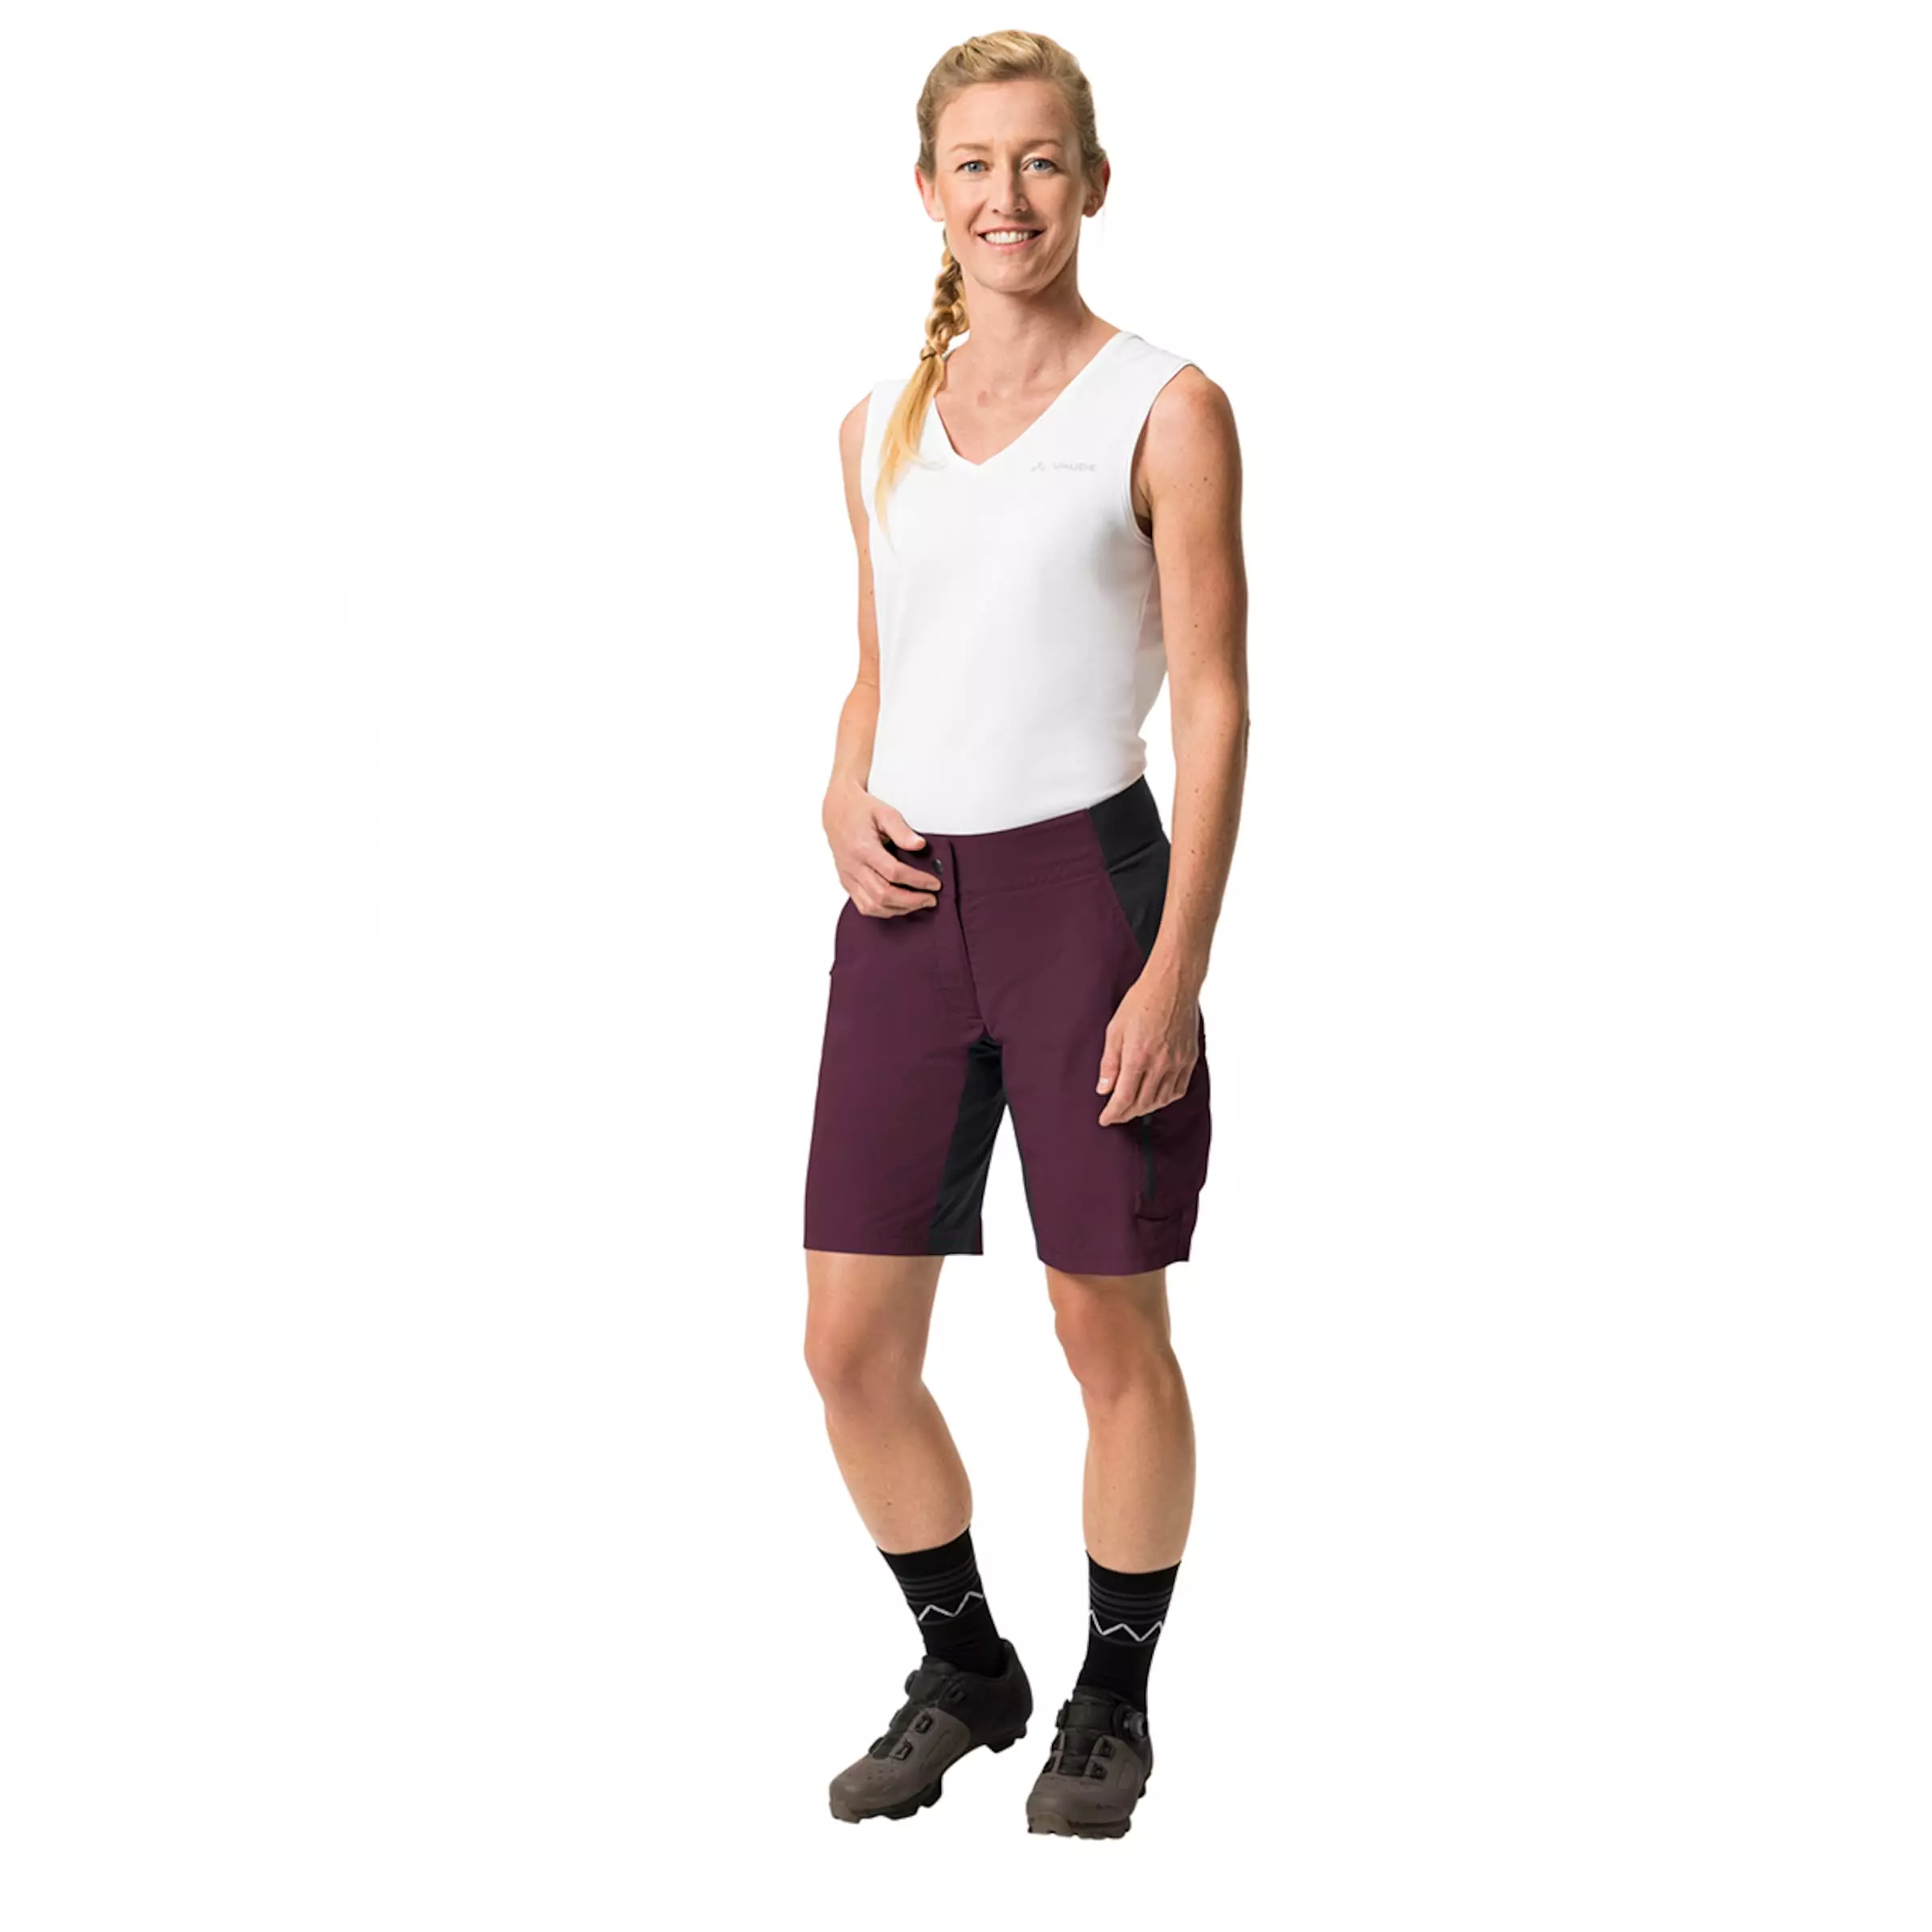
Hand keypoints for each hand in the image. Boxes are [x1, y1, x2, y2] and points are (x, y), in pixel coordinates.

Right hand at [822, 779, 942, 915]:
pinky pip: (864, 906)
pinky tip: (899, 906)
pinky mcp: (847, 883)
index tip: (934, 883)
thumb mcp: (884, 812)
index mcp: (863, 848)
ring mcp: (848, 877)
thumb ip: (902, 830)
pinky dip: (884, 911)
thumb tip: (919, 845)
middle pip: (883, 895)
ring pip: (873, 906)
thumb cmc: (860, 810)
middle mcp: (853, 866)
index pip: (894, 873)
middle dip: (911, 901)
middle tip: (930, 899)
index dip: (917, 881)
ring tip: (918, 903)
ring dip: (899, 909)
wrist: (836, 811)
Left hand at [1096, 967, 1198, 1125]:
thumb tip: (1103, 1089)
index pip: (1124, 1098)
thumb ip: (1109, 1063)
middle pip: (1142, 1103)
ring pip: (1161, 1100)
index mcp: (1137, 1056)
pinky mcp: (1189, 1059)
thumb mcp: (1115, 1029)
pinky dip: (1165, 1099)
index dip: (1113, 1114)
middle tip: (1115, 1115)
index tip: (1105, 1120)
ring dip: (1145, 1109)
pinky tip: (1156, 1097)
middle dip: (1126, 1114)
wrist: (1173, 984)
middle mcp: (1160, 1064)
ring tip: (1133, 1108)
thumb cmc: (1141, 1001)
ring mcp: (1177, 1063)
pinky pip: (1178, 1090)